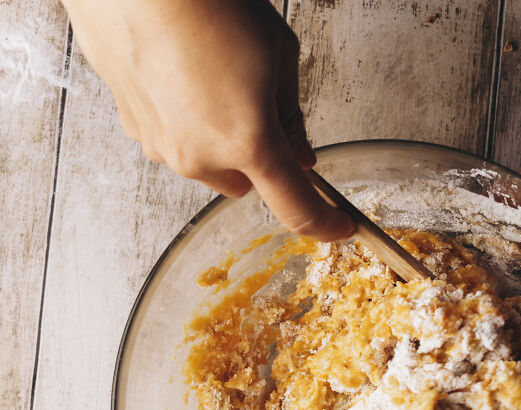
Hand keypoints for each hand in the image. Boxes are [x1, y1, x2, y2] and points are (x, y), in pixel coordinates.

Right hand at [61, 0, 353, 240]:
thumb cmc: (206, 0)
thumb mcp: (277, 51)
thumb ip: (292, 115)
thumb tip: (298, 153)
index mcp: (246, 141)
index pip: (296, 208)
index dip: (323, 223)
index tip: (338, 227)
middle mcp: (200, 157)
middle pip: (246, 185)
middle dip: (258, 159)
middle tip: (258, 106)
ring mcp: (162, 146)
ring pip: (207, 165)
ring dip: (218, 141)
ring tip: (213, 79)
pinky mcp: (134, 128)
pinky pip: (173, 140)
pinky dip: (184, 121)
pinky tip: (182, 76)